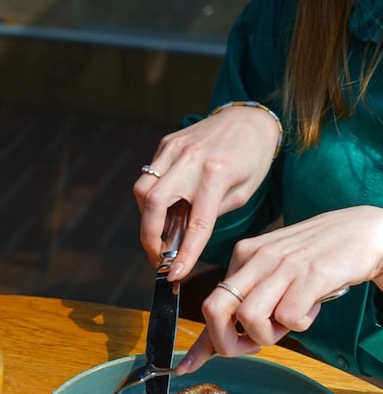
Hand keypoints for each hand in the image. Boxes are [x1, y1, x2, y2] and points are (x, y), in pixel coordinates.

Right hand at [133, 106, 279, 275]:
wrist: (250, 117)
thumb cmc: (252, 158)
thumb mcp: (243, 193)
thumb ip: (212, 215)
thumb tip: (182, 239)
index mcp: (216, 175)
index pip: (195, 224)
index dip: (184, 254)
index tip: (174, 276)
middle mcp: (191, 159)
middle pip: (152, 203)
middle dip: (149, 237)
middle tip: (158, 256)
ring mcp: (175, 148)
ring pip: (142, 189)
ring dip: (146, 218)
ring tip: (161, 232)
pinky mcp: (167, 143)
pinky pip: (149, 176)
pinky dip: (151, 198)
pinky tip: (165, 208)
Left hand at [175, 206, 382, 374]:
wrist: (365, 231)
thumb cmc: (319, 258)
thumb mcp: (276, 272)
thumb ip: (250, 300)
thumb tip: (218, 344)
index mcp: (245, 255)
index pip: (211, 302)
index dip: (200, 343)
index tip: (187, 367)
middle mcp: (257, 257)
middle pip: (216, 310)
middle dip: (227, 343)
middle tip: (253, 346)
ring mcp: (282, 265)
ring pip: (249, 318)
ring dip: (269, 335)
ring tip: (291, 320)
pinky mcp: (309, 275)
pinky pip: (288, 318)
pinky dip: (300, 325)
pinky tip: (312, 307)